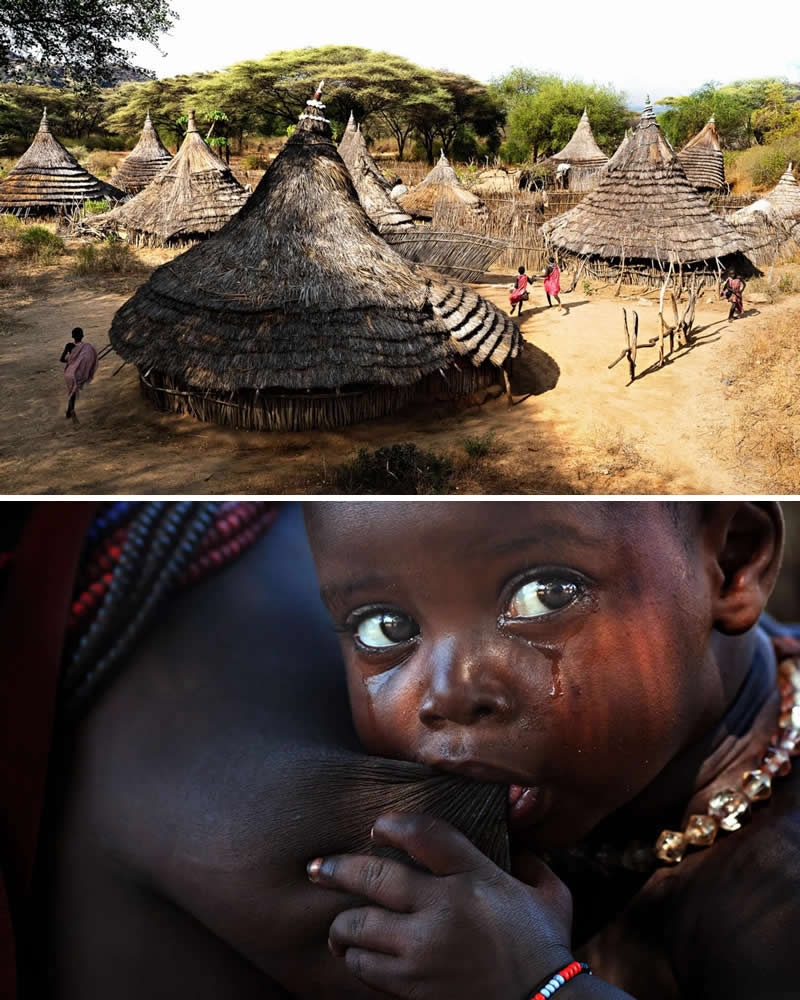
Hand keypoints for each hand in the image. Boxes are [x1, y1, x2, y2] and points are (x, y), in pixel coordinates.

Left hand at [307, 812, 573, 999]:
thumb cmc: (548, 948)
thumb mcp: (550, 895)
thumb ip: (531, 863)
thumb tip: (518, 845)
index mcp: (475, 876)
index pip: (423, 834)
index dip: (392, 825)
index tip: (376, 828)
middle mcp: (444, 907)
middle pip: (374, 878)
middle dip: (337, 870)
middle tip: (316, 869)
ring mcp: (425, 949)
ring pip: (359, 926)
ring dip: (342, 924)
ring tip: (337, 925)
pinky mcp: (414, 986)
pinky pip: (367, 967)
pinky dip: (355, 959)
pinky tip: (354, 955)